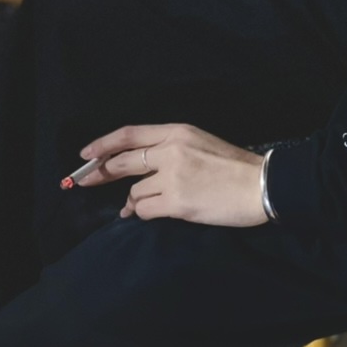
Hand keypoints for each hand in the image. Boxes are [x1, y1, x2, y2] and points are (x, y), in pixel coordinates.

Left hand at [76, 124, 268, 226]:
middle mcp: (171, 150)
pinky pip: (145, 209)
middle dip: (100, 173)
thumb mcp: (202, 143)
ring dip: (133, 201)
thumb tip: (142, 170)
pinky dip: (143, 213)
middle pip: (123, 162)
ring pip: (134, 191)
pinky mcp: (176, 201)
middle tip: (85, 181)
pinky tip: (149, 215)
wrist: (261, 186)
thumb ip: (172, 149)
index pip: (130, 134)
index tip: (85, 155)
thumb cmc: (236, 167)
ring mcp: (172, 176)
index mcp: (178, 131)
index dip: (103, 144)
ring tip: (138, 207)